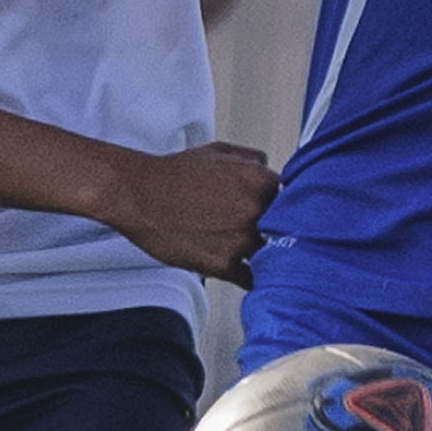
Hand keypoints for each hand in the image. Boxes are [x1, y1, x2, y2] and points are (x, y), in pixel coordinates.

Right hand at [105, 140, 277, 283]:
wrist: (140, 195)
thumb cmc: (174, 174)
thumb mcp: (218, 152)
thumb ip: (251, 159)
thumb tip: (268, 167)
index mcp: (260, 181)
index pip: (292, 200)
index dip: (281, 208)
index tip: (275, 214)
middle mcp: (256, 210)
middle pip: (283, 230)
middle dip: (273, 232)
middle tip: (260, 233)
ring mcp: (242, 240)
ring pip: (269, 255)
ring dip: (262, 255)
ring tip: (247, 252)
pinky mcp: (225, 264)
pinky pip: (251, 278)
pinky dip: (248, 277)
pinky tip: (241, 271)